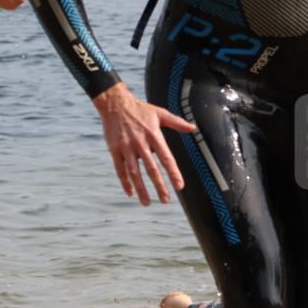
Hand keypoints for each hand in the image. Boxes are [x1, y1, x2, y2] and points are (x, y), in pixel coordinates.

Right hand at [92, 83, 195, 205]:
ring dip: (141, 189)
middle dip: (159, 186)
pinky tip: (130, 193)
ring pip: (134, 172)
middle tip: (166, 201)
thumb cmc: (140, 109)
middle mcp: (140, 143)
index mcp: (153, 135)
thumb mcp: (159, 113)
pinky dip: (125, 182)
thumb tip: (193, 128)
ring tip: (147, 203)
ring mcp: (126, 148)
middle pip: (151, 169)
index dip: (173, 173)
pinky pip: (120, 170)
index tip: (179, 186)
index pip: (166, 158)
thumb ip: (176, 122)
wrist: (114, 105)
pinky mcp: (114, 150)